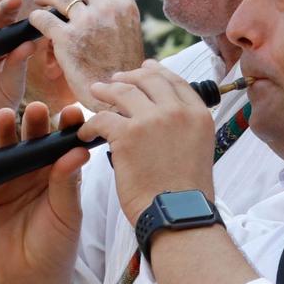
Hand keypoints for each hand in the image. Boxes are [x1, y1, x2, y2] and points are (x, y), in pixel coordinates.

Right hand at [0, 100, 90, 283]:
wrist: (30, 279)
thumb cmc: (56, 246)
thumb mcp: (67, 216)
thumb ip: (68, 185)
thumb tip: (76, 153)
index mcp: (59, 172)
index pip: (63, 143)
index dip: (66, 127)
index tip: (72, 112)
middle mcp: (34, 171)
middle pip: (32, 139)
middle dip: (34, 122)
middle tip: (36, 110)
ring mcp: (9, 180)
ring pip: (5, 150)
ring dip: (3, 132)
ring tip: (4, 118)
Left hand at [26, 0, 145, 110]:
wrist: (119, 99)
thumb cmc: (123, 72)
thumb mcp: (130, 36)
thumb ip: (116, 16)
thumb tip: (98, 1)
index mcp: (126, 7)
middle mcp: (108, 10)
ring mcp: (87, 22)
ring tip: (41, 1)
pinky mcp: (67, 39)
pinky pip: (44, 17)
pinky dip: (36, 17)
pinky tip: (36, 23)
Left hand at [76, 63, 215, 226]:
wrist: (179, 214)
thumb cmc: (186, 194)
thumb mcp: (199, 150)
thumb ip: (184, 129)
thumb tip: (166, 119)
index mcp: (198, 115)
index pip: (175, 81)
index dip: (156, 72)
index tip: (144, 69)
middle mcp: (178, 111)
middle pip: (148, 80)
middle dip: (129, 77)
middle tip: (115, 80)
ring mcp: (152, 120)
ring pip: (123, 92)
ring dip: (106, 91)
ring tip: (94, 93)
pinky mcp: (128, 134)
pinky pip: (102, 119)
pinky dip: (90, 125)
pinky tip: (85, 133)